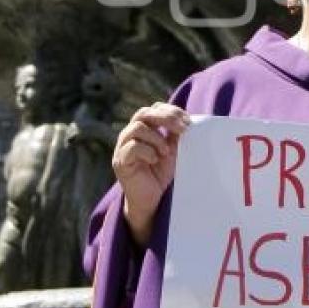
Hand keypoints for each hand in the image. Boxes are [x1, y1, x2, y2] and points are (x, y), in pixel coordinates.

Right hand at [112, 102, 189, 246]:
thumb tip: (188, 121)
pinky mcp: (119, 161)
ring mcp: (122, 146)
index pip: (154, 108)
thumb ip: (175, 135)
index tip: (188, 122)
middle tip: (183, 130)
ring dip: (156, 138)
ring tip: (165, 152)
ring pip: (137, 128)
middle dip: (166, 118)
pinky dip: (147, 151)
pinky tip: (154, 160)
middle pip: (143, 113)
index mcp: (144, 127)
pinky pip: (131, 147)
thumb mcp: (172, 150)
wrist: (150, 199)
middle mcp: (130, 133)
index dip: (171, 111)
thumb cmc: (160, 172)